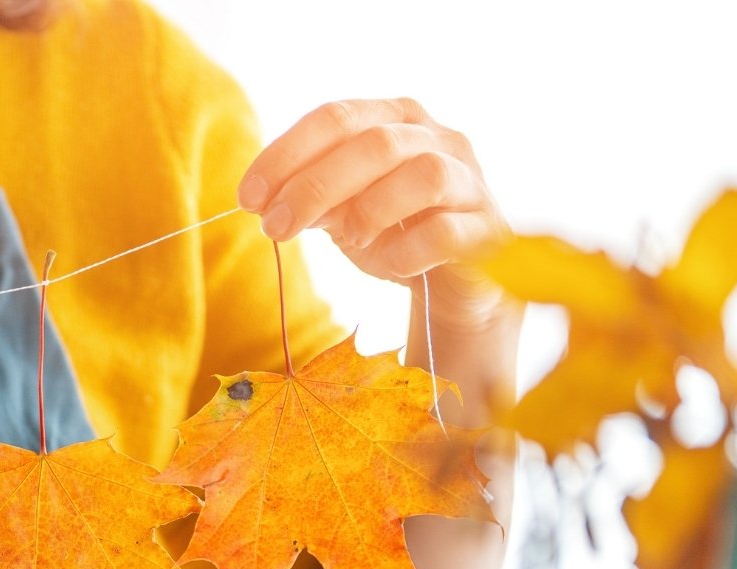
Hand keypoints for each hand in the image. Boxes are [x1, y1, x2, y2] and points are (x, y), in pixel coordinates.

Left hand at [237, 98, 511, 330]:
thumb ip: (309, 195)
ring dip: (369, 210)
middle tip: (276, 227)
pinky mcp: (487, 230)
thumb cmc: (390, 232)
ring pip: (423, 174)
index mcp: (395, 120)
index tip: (249, 197)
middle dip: (314, 186)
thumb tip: (267, 200)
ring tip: (346, 239)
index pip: (337, 117)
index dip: (286, 155)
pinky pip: (446, 231)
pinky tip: (386, 263)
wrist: (449, 283)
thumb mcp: (340, 208)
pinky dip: (406, 250)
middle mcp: (438, 138)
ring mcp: (470, 180)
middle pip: (375, 143)